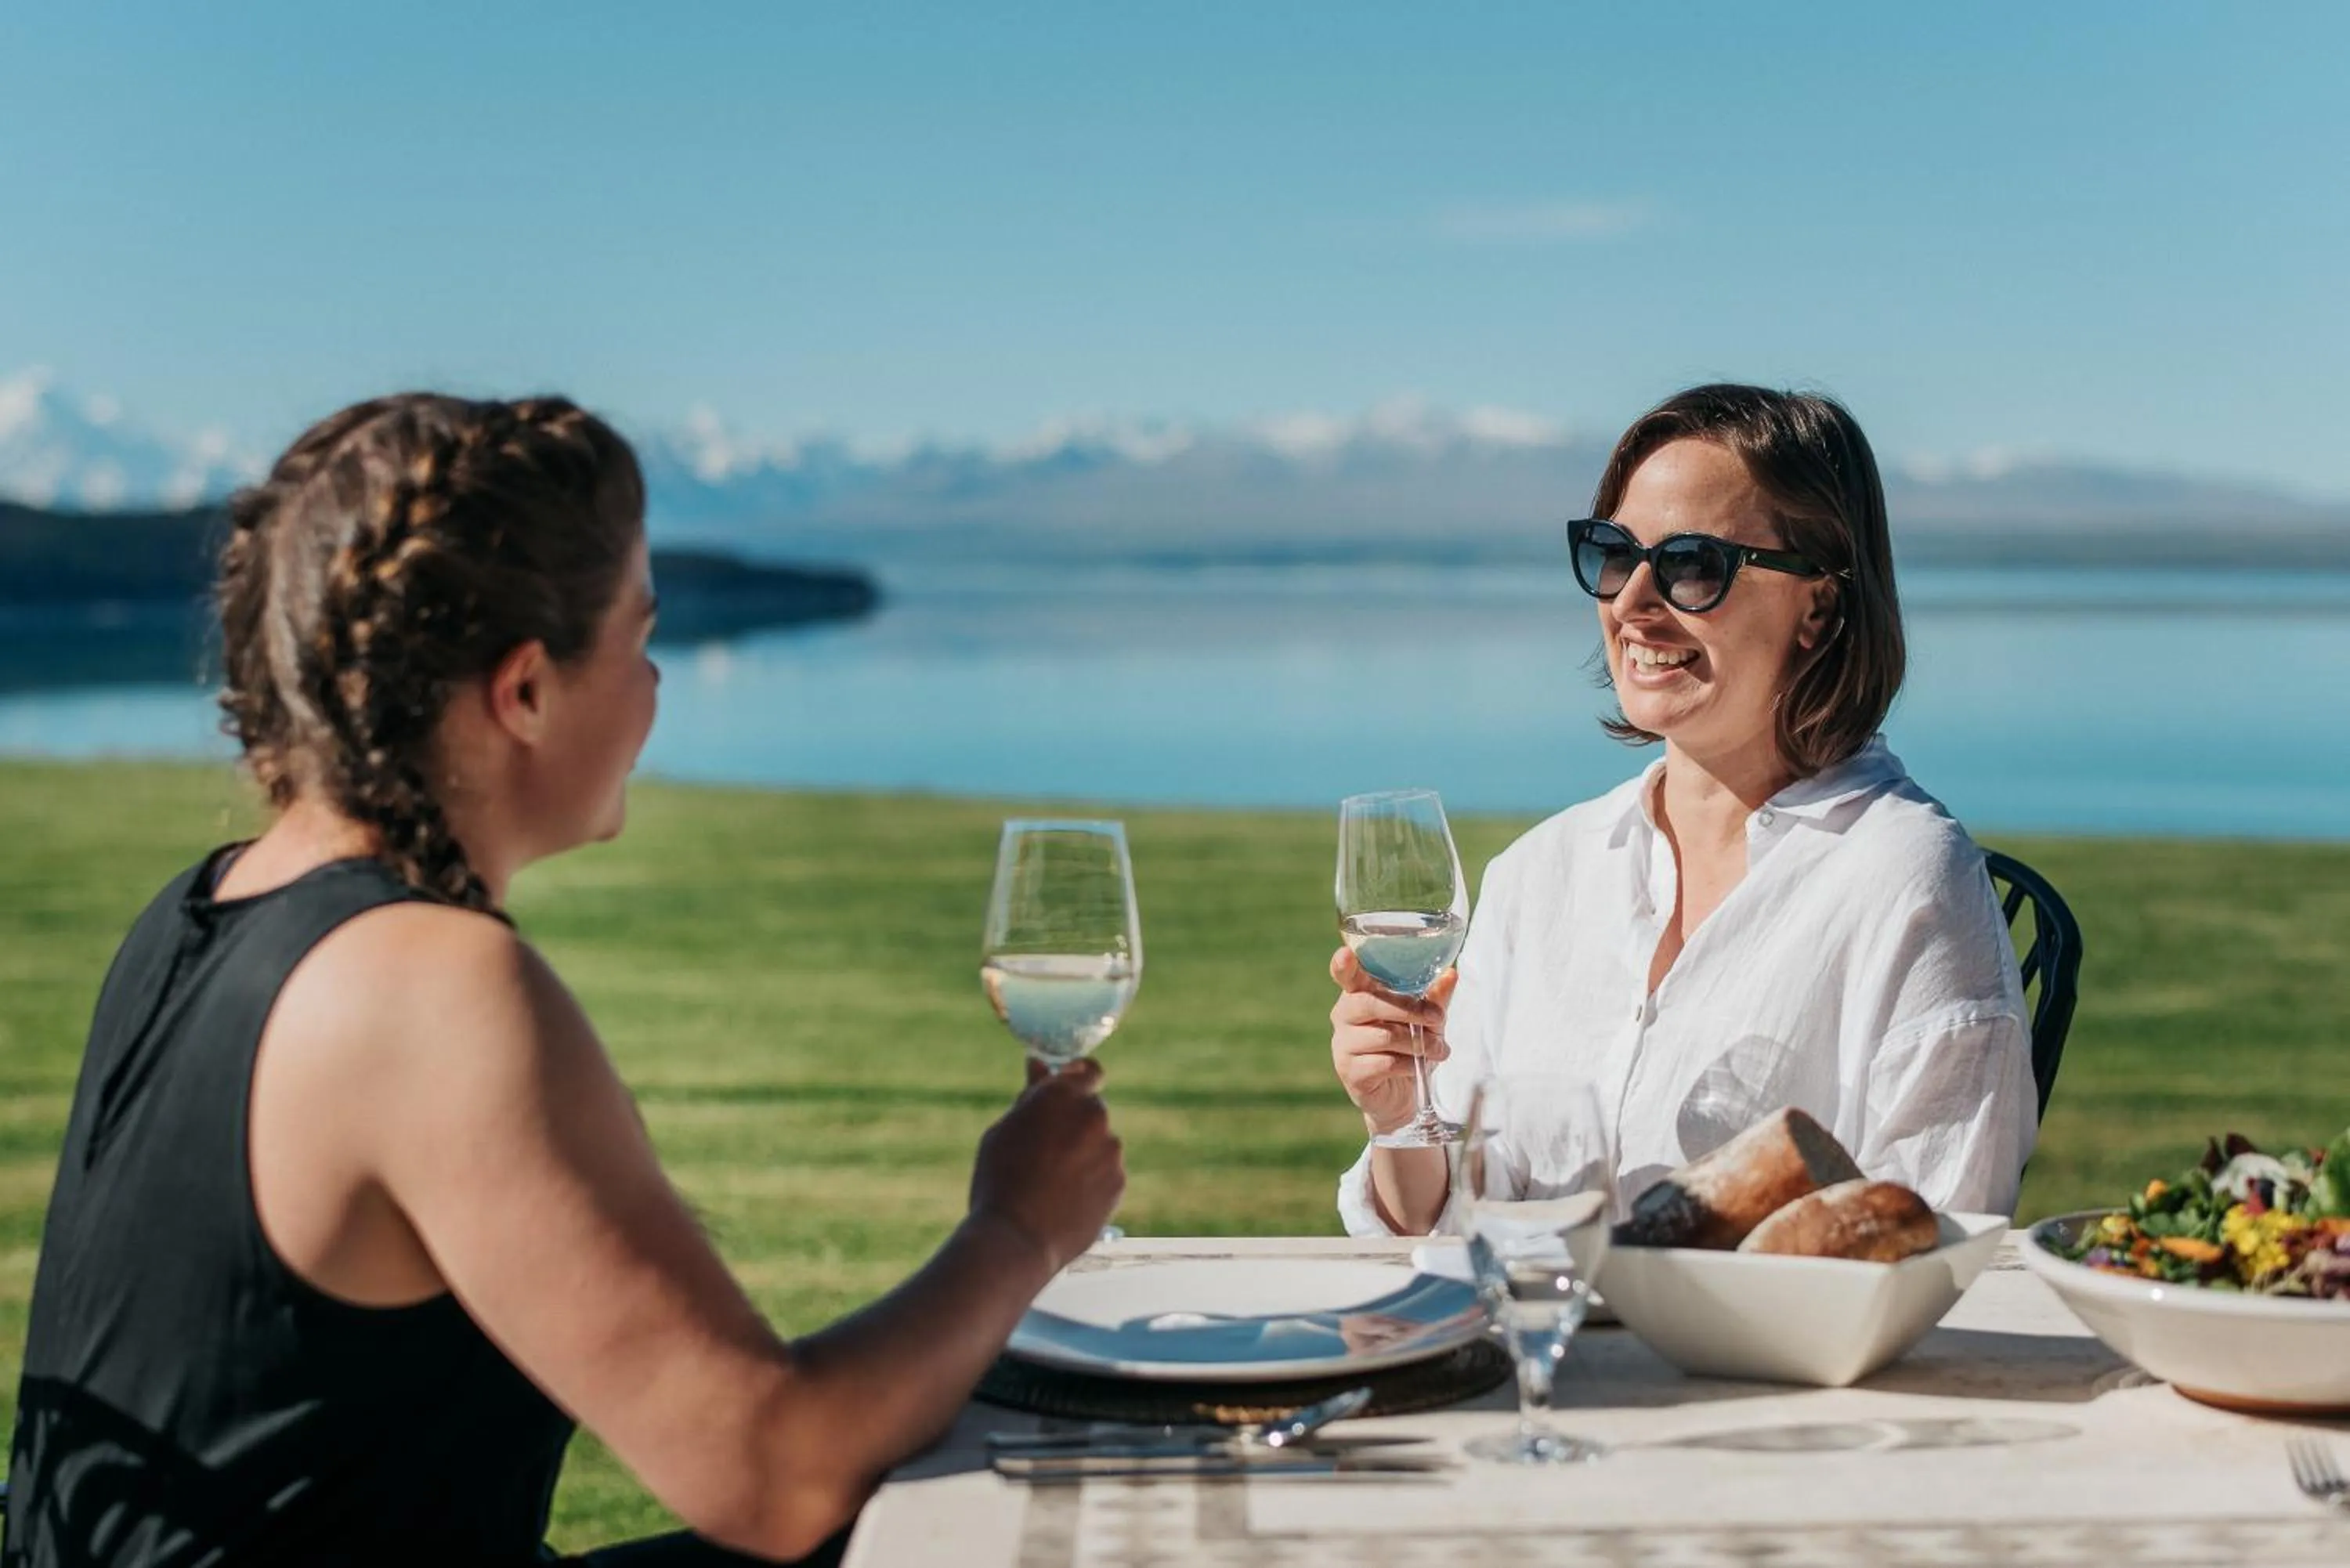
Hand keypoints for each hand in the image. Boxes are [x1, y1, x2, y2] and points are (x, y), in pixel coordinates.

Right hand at [969, 1059, 1125, 1270]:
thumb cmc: (999, 1180)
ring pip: (1100, 1144)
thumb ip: (1031, 1095)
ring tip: (1050, 1184)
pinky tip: (1064, 1200)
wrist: (1016, 1239)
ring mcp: (1110, 1150)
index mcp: (1062, 1095)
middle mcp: (1093, 1116)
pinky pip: (1106, 1173)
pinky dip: (1091, 1181)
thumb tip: (1040, 1065)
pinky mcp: (1119, 1182)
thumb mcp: (1004, 1130)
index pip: (1088, 1071)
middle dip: (1074, 1123)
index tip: (1066, 1094)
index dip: (1078, 1080)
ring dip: (1083, 1154)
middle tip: (1044, 1150)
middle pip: (1091, 1110)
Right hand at [1328, 948, 1456, 1135]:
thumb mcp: (1425, 1020)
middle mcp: (1343, 1016)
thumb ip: (1434, 997)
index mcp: (1358, 994)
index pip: (1346, 975)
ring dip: (1418, 1042)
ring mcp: (1343, 1044)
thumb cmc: (1408, 1048)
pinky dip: (1409, 1064)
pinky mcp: (1349, 1071)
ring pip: (1383, 1035)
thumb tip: (1451, 973)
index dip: (1343, 965)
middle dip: (1409, 1009)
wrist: (1402, 1096)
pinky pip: (1385, 1062)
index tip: (1345, 954)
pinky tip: (1417, 1067)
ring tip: (1439, 1049)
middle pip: (1368, 1002)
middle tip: (1437, 1017)